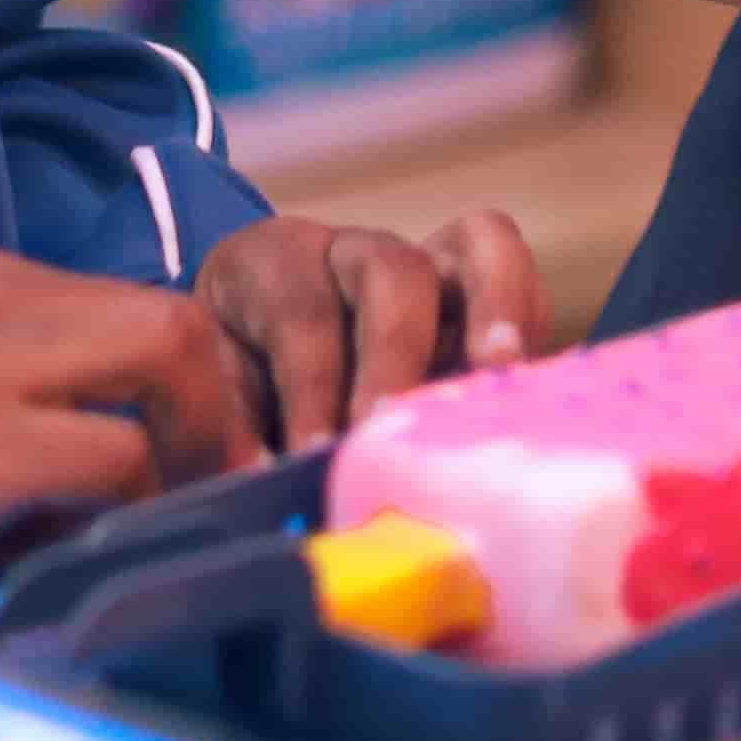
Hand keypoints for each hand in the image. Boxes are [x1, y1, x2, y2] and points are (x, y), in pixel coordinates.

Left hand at [0, 251, 261, 546]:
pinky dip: (120, 334)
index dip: (175, 491)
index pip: (131, 453)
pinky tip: (114, 382)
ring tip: (178, 420)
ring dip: (178, 362)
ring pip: (142, 298)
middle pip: (164, 337)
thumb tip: (172, 506)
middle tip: (216, 453)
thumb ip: (84, 525)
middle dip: (212, 402)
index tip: (193, 514)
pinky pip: (91, 290)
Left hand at [198, 208, 550, 448]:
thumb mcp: (211, 409)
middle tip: (392, 427)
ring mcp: (428, 269)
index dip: (310, 383)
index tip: (313, 454)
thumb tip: (262, 494)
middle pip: (391, 270)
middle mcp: (355, 254)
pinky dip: (529, 330)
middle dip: (394, 356)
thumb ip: (230, 443)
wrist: (254, 379)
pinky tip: (524, 397)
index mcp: (272, 268)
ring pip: (478, 246)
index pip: (300, 310)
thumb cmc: (232, 396)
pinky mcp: (480, 302)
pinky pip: (520, 285)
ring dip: (497, 311)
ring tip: (503, 376)